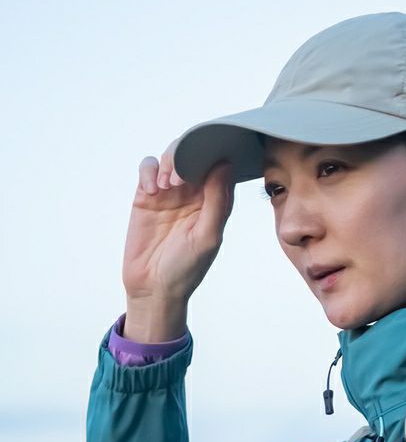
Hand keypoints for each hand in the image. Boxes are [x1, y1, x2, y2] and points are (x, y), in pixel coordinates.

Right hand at [122, 137, 234, 340]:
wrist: (154, 286)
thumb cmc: (187, 267)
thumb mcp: (207, 236)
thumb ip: (217, 202)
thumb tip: (224, 165)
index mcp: (215, 203)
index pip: (218, 167)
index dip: (213, 157)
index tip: (206, 161)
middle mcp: (194, 194)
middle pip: (193, 155)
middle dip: (187, 156)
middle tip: (180, 178)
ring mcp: (169, 194)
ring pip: (170, 157)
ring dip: (168, 162)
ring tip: (167, 187)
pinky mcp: (146, 196)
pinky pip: (148, 169)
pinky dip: (149, 172)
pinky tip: (152, 191)